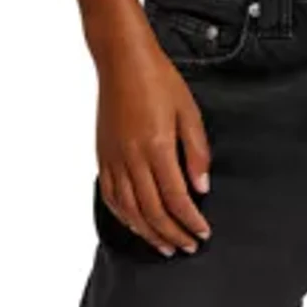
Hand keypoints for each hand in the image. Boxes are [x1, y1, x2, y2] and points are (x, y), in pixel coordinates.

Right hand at [95, 22, 212, 255]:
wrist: (123, 60)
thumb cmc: (159, 79)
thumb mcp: (189, 110)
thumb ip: (197, 151)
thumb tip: (202, 187)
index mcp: (157, 146)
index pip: (176, 198)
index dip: (190, 221)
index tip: (203, 232)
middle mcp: (132, 158)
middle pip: (152, 211)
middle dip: (172, 234)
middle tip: (188, 246)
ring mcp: (114, 159)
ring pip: (130, 210)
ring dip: (149, 233)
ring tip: (165, 246)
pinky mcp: (103, 156)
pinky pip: (111, 196)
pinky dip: (124, 217)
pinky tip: (135, 225)